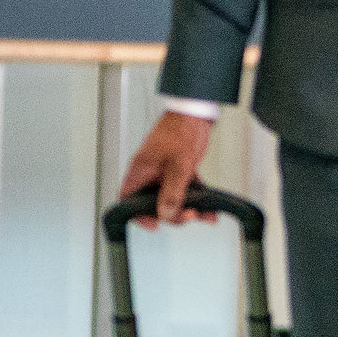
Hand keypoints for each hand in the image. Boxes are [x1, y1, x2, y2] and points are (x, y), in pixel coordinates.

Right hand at [119, 110, 215, 225]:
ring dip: (186, 207)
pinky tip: (210, 204)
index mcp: (140, 171)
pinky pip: (185, 188)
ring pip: (171, 196)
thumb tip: (166, 214)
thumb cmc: (181, 130)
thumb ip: (172, 193)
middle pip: (152, 202)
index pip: (128, 200)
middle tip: (187, 215)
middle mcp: (149, 172)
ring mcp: (164, 170)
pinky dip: (196, 196)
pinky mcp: (178, 168)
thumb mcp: (178, 166)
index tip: (154, 224)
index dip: (137, 215)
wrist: (197, 112)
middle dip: (170, 213)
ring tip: (203, 213)